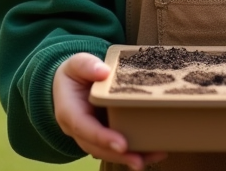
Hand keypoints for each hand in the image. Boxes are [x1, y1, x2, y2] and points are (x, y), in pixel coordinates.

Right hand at [52, 52, 166, 170]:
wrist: (71, 83)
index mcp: (70, 112)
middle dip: (119, 156)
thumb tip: (104, 72)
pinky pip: (116, 147)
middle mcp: (79, 129)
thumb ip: (87, 65)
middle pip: (97, 147)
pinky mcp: (104, 135)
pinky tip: (155, 151)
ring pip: (108, 152)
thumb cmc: (74, 73)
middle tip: (140, 160)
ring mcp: (91, 135)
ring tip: (155, 156)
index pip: (84, 128)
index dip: (102, 138)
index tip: (122, 144)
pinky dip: (134, 151)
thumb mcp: (76, 64)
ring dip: (130, 157)